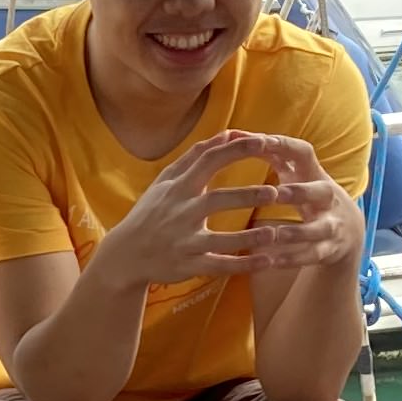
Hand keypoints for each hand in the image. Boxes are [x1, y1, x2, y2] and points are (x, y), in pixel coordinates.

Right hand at [86, 136, 258, 293]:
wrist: (125, 255)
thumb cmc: (150, 213)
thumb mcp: (165, 182)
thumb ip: (195, 157)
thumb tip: (227, 134)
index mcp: (179, 188)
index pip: (209, 161)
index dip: (237, 150)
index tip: (265, 142)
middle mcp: (181, 213)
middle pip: (217, 200)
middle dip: (246, 196)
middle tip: (276, 193)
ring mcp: (185, 242)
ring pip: (222, 239)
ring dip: (250, 237)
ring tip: (275, 232)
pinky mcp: (189, 265)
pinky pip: (220, 266)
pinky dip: (244, 265)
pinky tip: (268, 261)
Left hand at [180, 133, 364, 282]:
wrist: (348, 231)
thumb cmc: (309, 195)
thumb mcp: (296, 173)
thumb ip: (268, 155)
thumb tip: (231, 133)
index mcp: (315, 174)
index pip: (304, 153)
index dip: (285, 146)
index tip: (261, 142)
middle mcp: (328, 197)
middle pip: (319, 191)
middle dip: (299, 192)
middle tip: (275, 194)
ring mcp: (331, 225)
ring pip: (317, 229)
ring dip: (294, 231)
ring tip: (273, 234)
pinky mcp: (328, 250)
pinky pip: (311, 256)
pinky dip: (292, 259)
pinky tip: (271, 262)